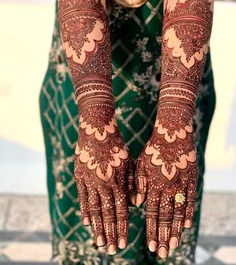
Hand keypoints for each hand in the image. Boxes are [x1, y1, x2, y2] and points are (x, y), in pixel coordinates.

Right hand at [74, 114, 134, 254]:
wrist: (97, 128)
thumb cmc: (116, 144)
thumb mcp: (128, 162)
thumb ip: (131, 184)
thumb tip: (135, 204)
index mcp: (117, 180)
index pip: (121, 210)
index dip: (122, 227)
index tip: (124, 243)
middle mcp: (103, 184)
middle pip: (107, 213)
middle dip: (110, 233)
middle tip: (111, 250)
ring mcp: (89, 180)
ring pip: (94, 209)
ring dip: (97, 227)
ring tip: (99, 243)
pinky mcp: (79, 176)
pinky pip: (82, 197)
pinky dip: (85, 211)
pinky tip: (87, 223)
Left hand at [135, 106, 197, 258]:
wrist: (172, 134)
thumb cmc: (153, 149)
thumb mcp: (141, 164)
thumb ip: (139, 185)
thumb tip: (136, 204)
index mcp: (153, 185)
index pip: (152, 214)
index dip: (151, 231)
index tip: (152, 246)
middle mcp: (167, 188)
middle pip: (165, 217)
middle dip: (164, 236)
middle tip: (164, 253)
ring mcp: (180, 185)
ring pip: (178, 212)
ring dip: (176, 230)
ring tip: (175, 244)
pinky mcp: (190, 179)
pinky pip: (190, 199)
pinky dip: (188, 212)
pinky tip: (187, 224)